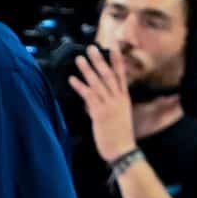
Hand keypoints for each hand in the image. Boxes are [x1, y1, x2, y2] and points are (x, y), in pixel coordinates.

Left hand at [66, 43, 138, 163]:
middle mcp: (117, 99)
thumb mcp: (117, 116)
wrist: (123, 150)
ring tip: (79, 59)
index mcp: (124, 98)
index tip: (113, 47)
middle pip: (108, 75)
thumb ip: (106, 106)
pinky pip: (89, 97)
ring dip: (87, 70)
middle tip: (91, 47)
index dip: (117, 60)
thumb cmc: (120, 135)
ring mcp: (109, 105)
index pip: (121, 75)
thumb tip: (90, 102)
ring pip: (97, 83)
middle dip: (100, 60)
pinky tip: (72, 79)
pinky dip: (80, 87)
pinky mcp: (100, 113)